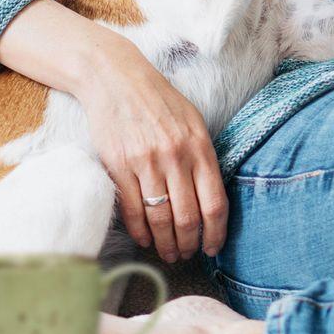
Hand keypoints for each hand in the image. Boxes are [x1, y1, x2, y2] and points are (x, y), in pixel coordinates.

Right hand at [73, 39, 229, 263]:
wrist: (117, 79)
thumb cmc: (160, 102)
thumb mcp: (193, 122)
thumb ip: (204, 157)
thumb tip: (212, 199)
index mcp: (200, 147)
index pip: (215, 203)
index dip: (216, 233)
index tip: (213, 248)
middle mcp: (176, 157)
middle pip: (188, 217)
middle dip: (190, 244)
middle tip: (188, 255)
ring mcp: (146, 163)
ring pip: (160, 219)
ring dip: (166, 243)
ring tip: (168, 253)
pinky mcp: (118, 166)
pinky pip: (133, 210)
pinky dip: (140, 231)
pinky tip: (145, 239)